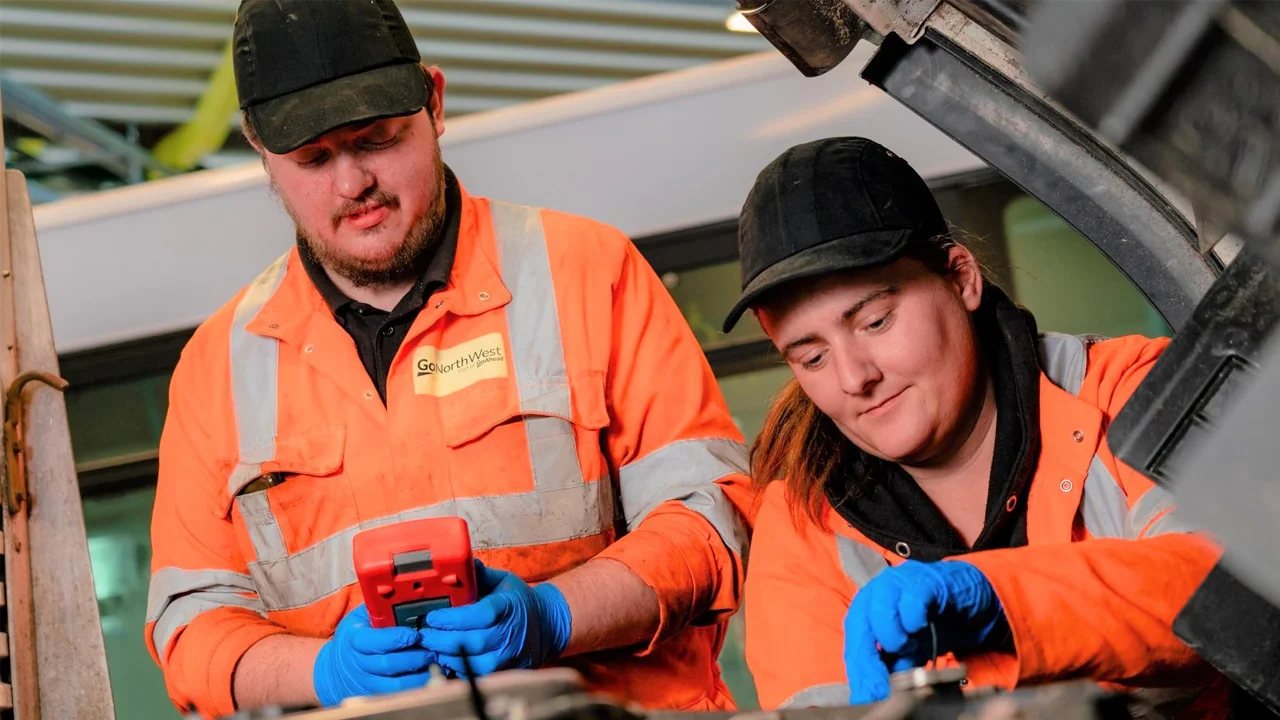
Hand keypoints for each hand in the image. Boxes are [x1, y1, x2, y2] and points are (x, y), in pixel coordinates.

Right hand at [312, 604, 437, 706]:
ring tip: (434, 663)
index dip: (397, 638)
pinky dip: (415, 687)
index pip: (375, 641)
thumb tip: (404, 594)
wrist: (337, 667)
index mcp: (354, 639)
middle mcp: (359, 663)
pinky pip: (398, 696)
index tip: (414, 634)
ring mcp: (366, 682)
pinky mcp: (374, 695)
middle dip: (414, 657)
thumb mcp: (361, 617)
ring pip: (395, 684)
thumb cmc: (356, 636)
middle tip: (432, 650)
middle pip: (388, 665)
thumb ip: (379, 608)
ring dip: (418, 675)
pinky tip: (428, 677)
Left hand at [417, 560, 571, 676]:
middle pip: (474, 642)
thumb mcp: (503, 581)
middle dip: (443, 640)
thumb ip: (479, 574)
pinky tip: (447, 661)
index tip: (432, 617)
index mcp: (509, 606)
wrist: (546, 625)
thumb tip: (459, 562)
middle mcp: (511, 632)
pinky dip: (461, 671)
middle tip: (423, 636)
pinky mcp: (508, 671)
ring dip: (449, 658)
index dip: (454, 618)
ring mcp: (511, 655)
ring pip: (476, 664)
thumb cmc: (519, 602)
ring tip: (431, 649)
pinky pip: (481, 677)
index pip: (481, 614)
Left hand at [843, 560, 1006, 704]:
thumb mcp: (909, 650)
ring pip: (880, 612)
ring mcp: (897, 582)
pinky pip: (911, 601)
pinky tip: (922, 627)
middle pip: (858, 625)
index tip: (868, 694)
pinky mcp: (922, 580)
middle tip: (884, 684)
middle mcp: (875, 592)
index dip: (860, 670)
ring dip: (893, 638)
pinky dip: (914, 620)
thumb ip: (892, 667)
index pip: (854, 640)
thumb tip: (875, 694)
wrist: (966, 597)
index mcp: (866, 609)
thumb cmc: (932, 622)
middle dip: (869, 659)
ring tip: (910, 647)